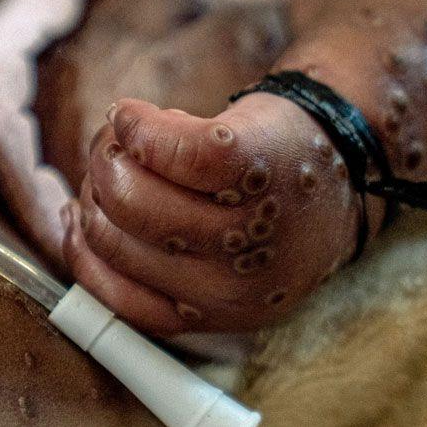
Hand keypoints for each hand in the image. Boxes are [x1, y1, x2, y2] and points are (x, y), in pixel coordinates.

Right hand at [61, 94, 360, 334]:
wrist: (351, 159)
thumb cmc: (273, 206)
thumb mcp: (226, 261)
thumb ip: (157, 263)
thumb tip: (75, 227)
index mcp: (221, 312)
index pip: (121, 300)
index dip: (83, 252)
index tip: (80, 214)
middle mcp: (235, 283)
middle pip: (116, 233)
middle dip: (98, 186)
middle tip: (113, 159)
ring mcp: (246, 225)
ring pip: (129, 189)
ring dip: (112, 150)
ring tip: (130, 135)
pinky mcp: (252, 164)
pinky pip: (163, 145)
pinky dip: (136, 123)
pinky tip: (137, 115)